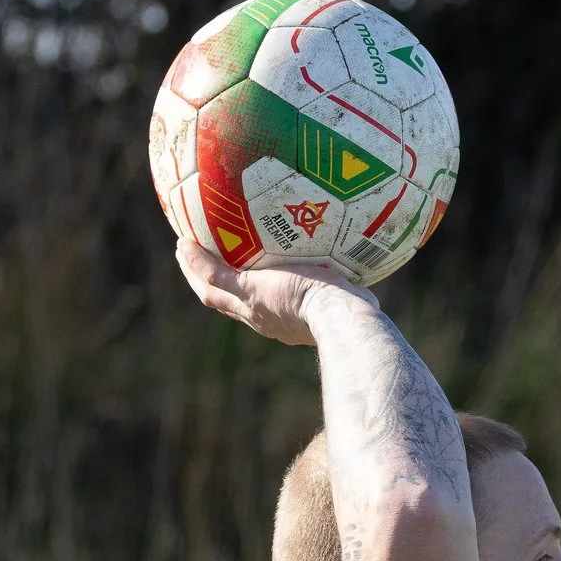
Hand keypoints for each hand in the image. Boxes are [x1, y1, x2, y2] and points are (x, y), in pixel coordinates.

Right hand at [172, 239, 375, 345]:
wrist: (343, 319)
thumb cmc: (357, 314)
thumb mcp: (353, 298)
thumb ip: (354, 287)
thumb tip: (378, 283)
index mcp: (283, 320)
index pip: (259, 309)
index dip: (246, 297)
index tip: (243, 282)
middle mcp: (263, 319)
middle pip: (225, 304)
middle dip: (209, 286)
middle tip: (197, 265)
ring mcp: (252, 307)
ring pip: (210, 291)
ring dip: (193, 272)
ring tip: (182, 249)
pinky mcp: (248, 291)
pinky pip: (212, 273)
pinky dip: (196, 260)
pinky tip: (183, 240)